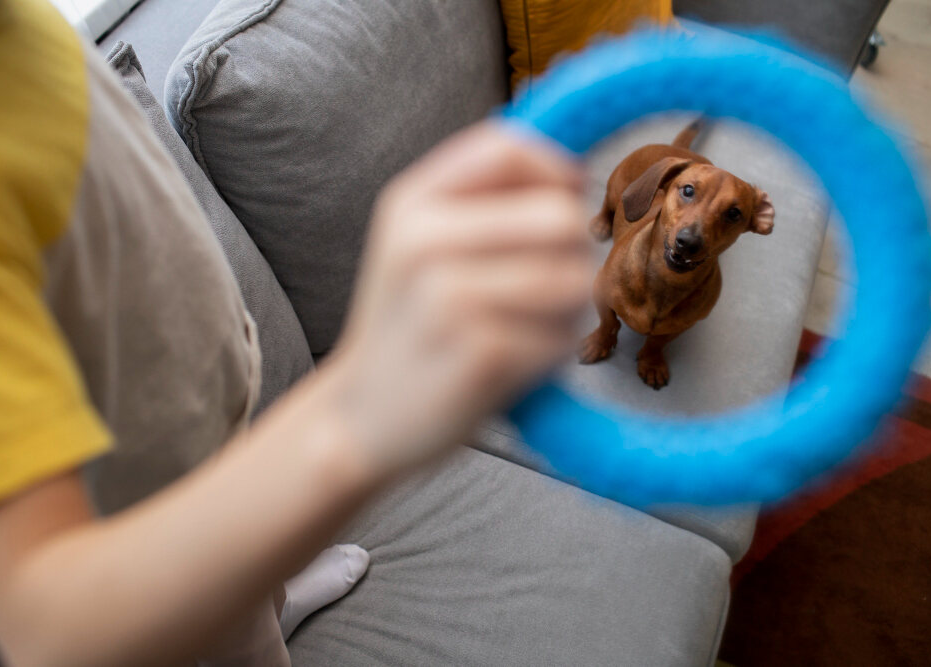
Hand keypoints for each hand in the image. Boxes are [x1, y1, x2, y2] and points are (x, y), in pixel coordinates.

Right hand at [322, 121, 593, 477]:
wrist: (359, 421)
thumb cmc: (408, 330)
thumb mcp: (416, 247)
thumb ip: (479, 203)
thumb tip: (571, 176)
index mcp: (410, 203)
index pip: (508, 147)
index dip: (553, 171)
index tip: (559, 204)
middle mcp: (424, 240)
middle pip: (558, 215)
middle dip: (570, 254)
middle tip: (540, 289)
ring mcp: (450, 297)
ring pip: (571, 278)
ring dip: (564, 312)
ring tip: (521, 330)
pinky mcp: (481, 352)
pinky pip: (561, 338)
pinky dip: (549, 357)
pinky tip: (511, 368)